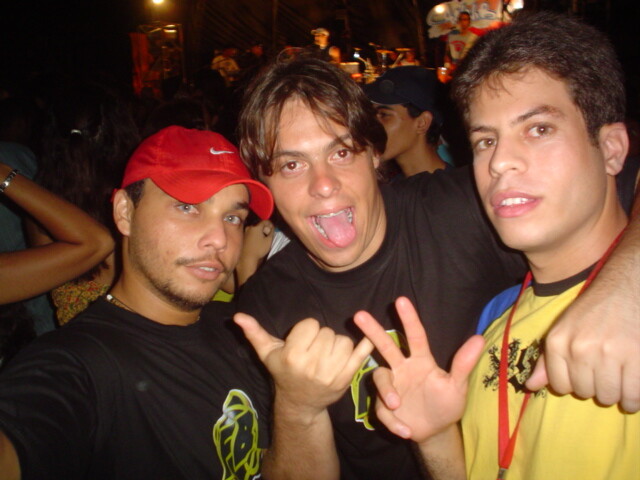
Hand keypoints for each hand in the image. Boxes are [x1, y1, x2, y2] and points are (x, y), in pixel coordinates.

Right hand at [234, 313, 373, 415]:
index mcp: (293, 356)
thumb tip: (237, 316)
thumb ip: (254, 333)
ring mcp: (331, 373)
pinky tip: (368, 339)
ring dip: (338, 344)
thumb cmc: (283, 372)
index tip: (302, 341)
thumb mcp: (268, 354)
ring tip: (327, 355)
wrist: (300, 403)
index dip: (307, 330)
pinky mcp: (347, 378)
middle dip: (322, 337)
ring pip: (343, 341)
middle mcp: (312, 365)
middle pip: (327, 332)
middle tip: (314, 350)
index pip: (310, 324)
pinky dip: (366, 344)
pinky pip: (361, 352)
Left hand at [243, 220, 273, 260]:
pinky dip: (256, 234)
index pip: (266, 221)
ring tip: (263, 238)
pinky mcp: (244, 236)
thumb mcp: (269, 241)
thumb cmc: (259, 249)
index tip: (273, 229)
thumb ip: (271, 232)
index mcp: (256, 227)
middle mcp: (250, 227)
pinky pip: (252, 232)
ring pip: (256, 228)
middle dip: (265, 228)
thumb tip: (271, 227)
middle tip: (268, 234)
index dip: (271, 224)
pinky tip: (258, 240)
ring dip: (260, 231)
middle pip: (260, 224)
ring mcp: (246, 232)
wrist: (247, 257)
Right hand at [353, 296, 483, 442]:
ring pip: (379, 378)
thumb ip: (463, 363)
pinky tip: (406, 431)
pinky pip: (382, 409)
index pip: (415, 336)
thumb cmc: (447, 404)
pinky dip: (393, 421)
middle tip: (359, 315)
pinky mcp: (384, 405)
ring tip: (397, 406)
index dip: (409, 319)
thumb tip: (479, 338)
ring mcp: (392, 385)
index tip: (401, 300)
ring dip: (387, 392)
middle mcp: (403, 368)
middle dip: (372, 331)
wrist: (435, 432)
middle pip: (385, 346)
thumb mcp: (457, 386)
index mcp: (421, 361)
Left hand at [526, 287, 639, 411]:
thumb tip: (530, 386)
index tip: (583, 375)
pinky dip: (634, 398)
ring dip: (615, 393)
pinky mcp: (636, 357)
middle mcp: (579, 348)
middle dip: (594, 387)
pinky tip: (633, 388)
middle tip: (604, 372)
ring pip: (608, 396)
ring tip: (619, 378)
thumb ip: (547, 360)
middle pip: (585, 392)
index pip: (560, 385)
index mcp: (558, 342)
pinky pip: (633, 395)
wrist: (624, 290)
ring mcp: (609, 353)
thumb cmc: (591, 312)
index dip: (573, 383)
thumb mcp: (562, 330)